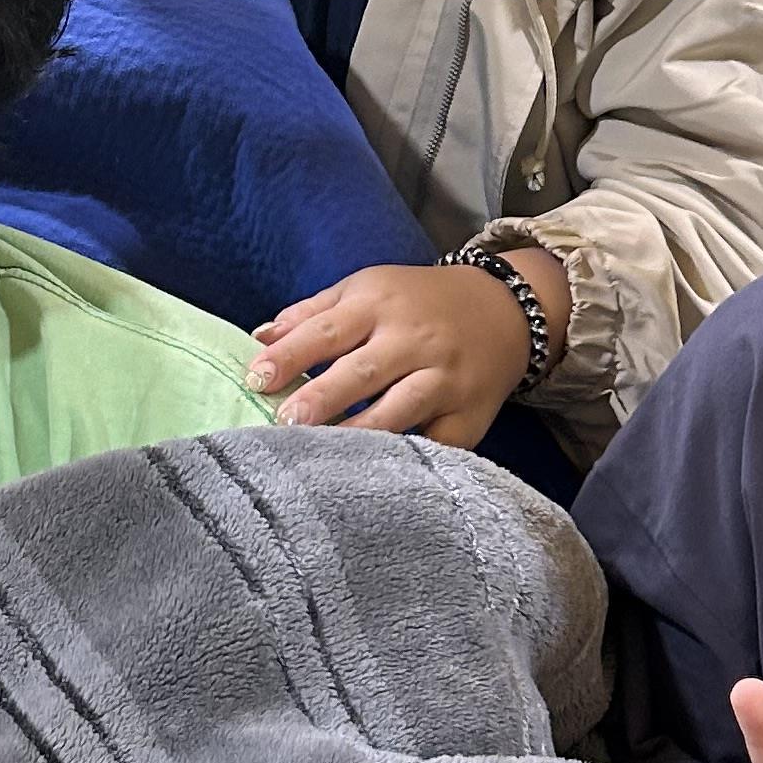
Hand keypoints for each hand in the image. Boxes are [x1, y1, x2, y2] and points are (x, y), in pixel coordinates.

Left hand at [249, 255, 559, 444]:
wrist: (505, 309)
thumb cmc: (418, 302)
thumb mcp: (366, 289)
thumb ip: (312, 313)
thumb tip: (258, 338)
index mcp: (381, 303)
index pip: (328, 330)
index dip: (290, 355)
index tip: (256, 378)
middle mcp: (415, 339)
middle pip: (364, 371)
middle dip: (322, 397)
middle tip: (284, 421)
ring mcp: (446, 378)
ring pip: (401, 409)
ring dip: (360, 432)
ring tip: (321, 453)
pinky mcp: (469, 416)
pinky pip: (438, 443)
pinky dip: (411, 458)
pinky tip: (378, 474)